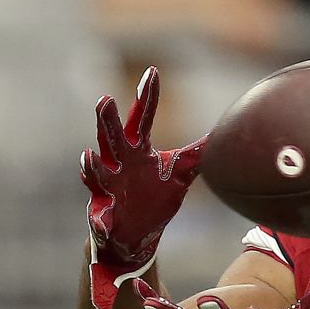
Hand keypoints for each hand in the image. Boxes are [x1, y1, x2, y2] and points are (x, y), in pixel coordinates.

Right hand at [80, 67, 206, 308]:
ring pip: (97, 174)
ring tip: (88, 157)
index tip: (153, 72)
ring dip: (92, 166)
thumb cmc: (155, 198)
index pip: (142, 118)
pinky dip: (101, 221)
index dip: (146, 96)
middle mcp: (118, 164)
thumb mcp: (180, 174)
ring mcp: (107, 189)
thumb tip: (221, 135)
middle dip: (107, 121)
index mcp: (137, 151)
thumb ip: (197, 155)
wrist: (135, 236)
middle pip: (111, 138)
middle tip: (105, 100)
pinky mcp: (103, 217)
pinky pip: (100, 219)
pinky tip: (103, 222)